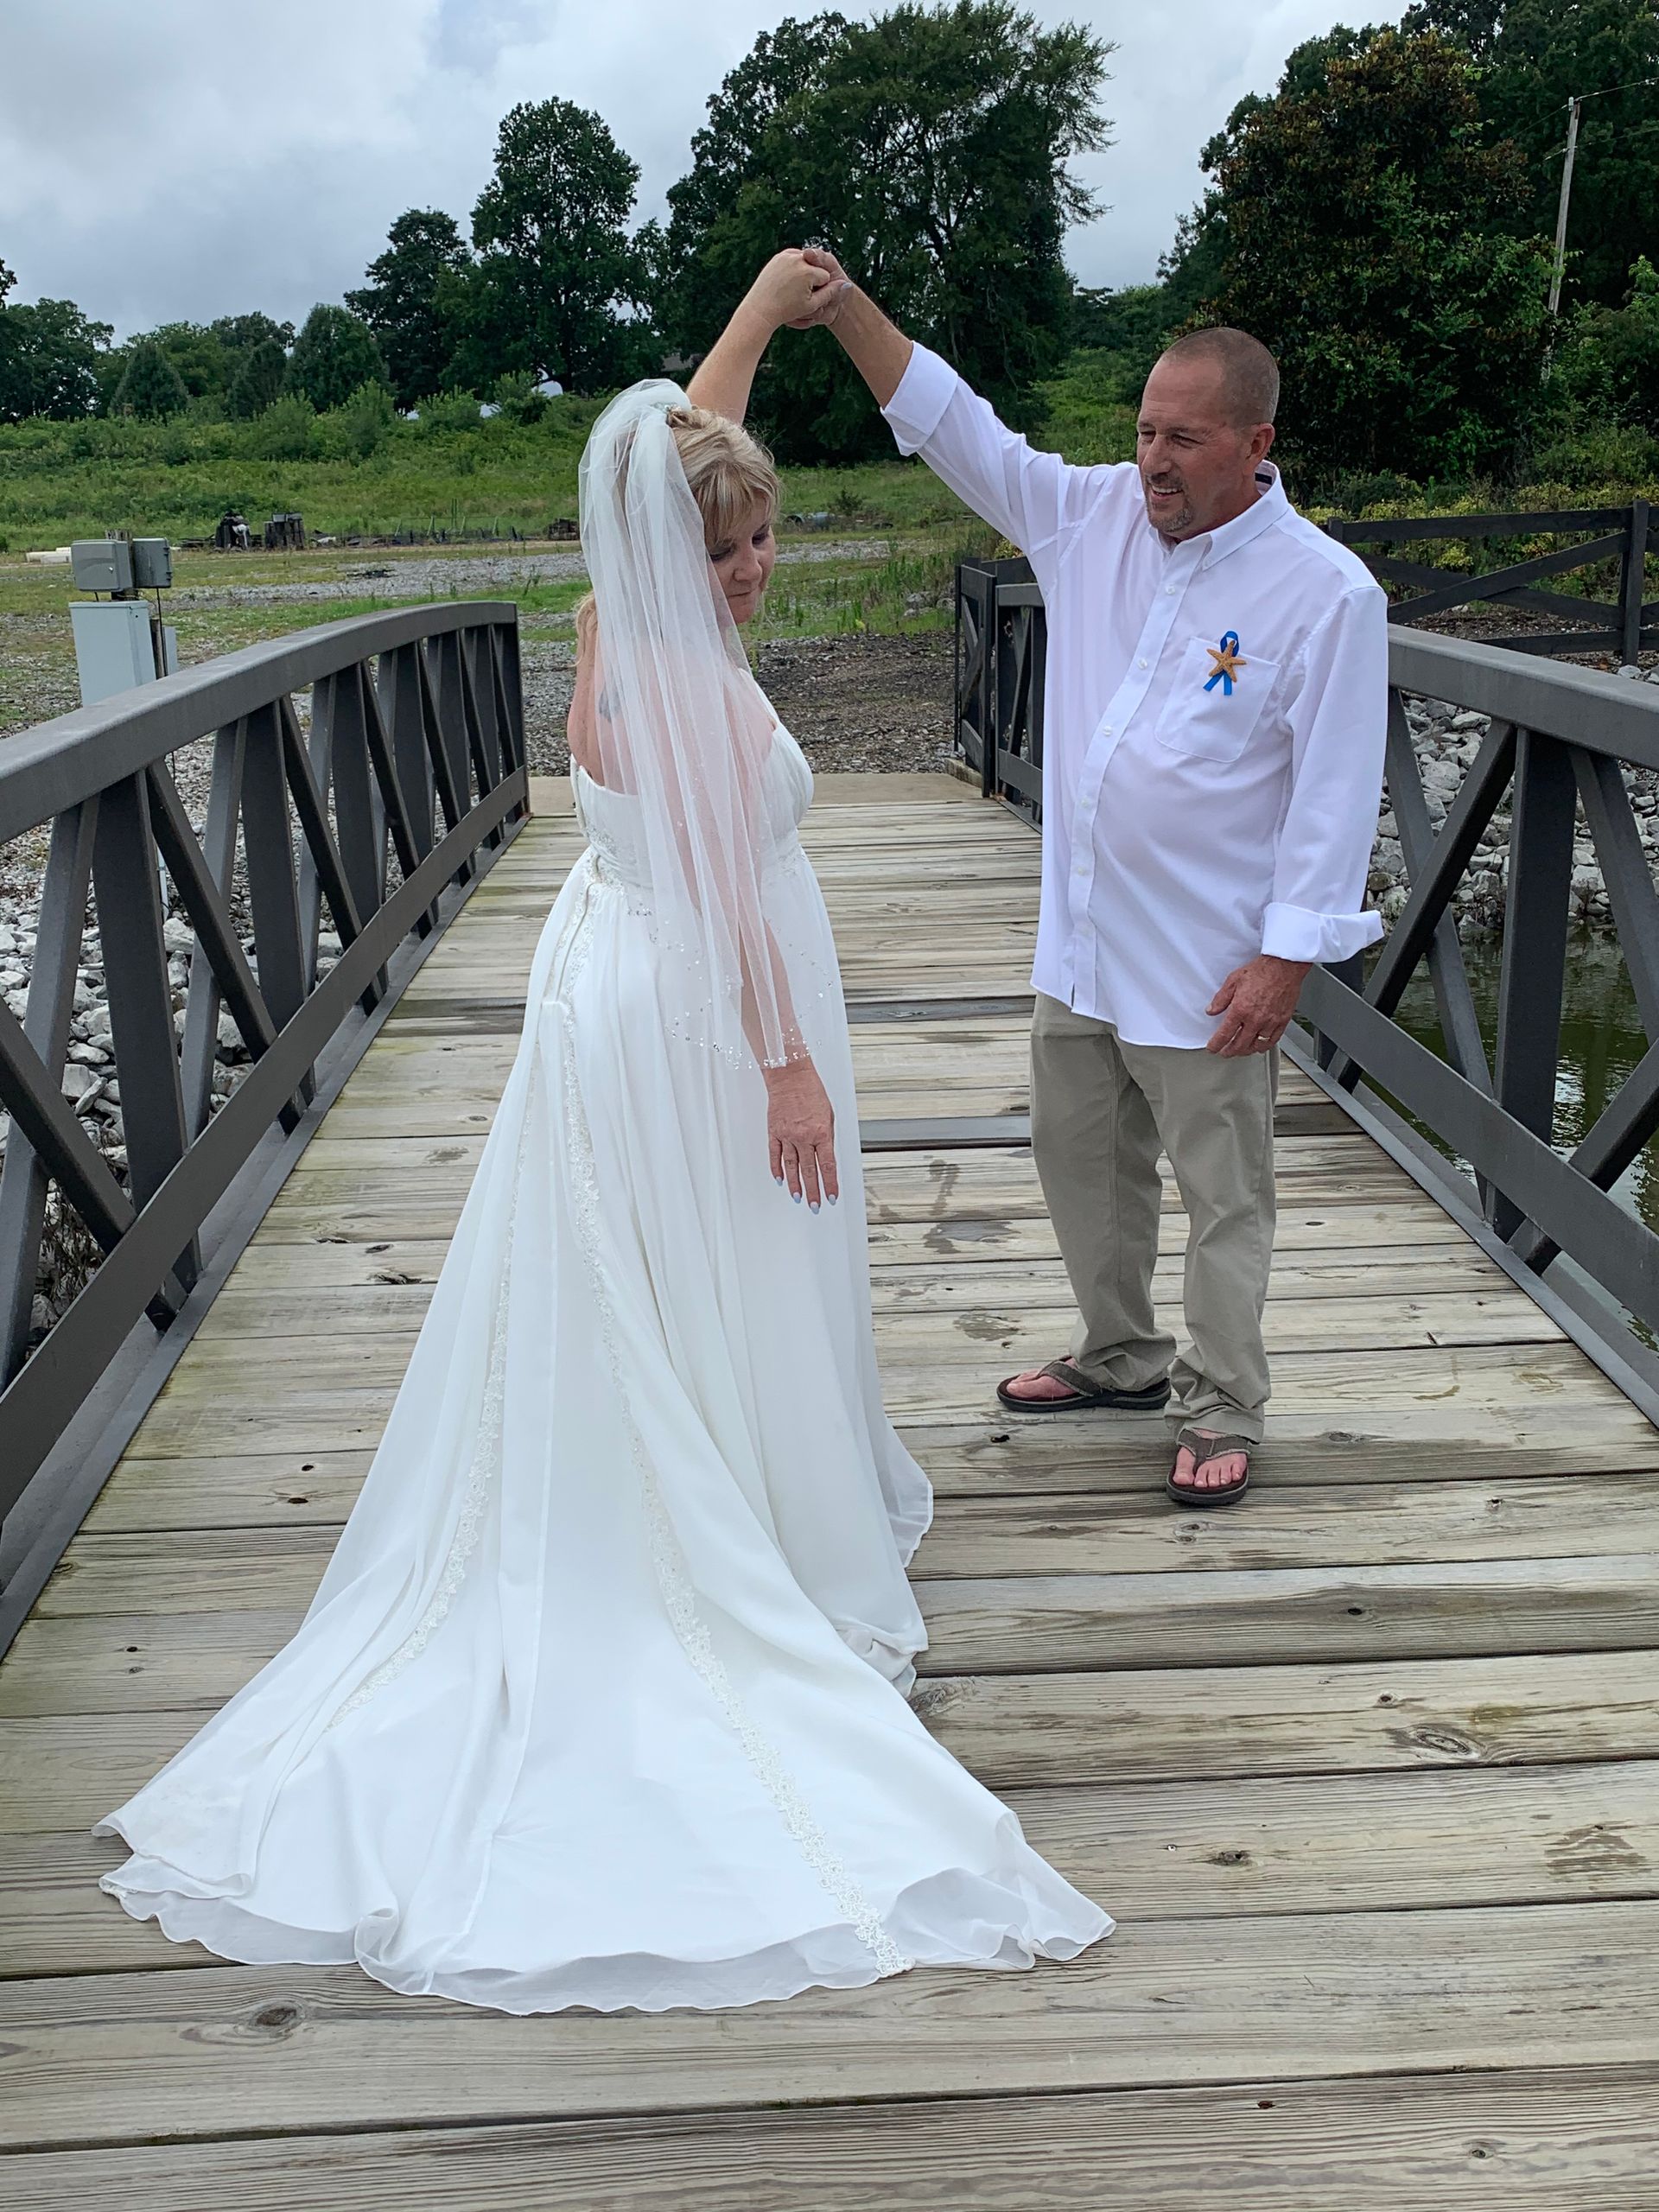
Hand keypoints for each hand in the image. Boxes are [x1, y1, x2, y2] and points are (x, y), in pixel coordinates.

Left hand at [742, 250, 843, 336]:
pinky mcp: (778, 256)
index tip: (807, 298)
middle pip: (815, 268)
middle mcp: (798, 260)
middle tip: (798, 293)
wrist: (761, 308)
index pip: (825, 278)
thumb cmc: (788, 311)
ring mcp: (786, 256)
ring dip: (804, 272)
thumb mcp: (812, 306)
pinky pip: (793, 259)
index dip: (819, 290)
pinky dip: (794, 267)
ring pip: (805, 262)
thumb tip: (847, 284)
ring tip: (794, 287)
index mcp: (808, 272)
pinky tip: (789, 280)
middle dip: (812, 279)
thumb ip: (831, 294)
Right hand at [765, 1055, 838, 1209]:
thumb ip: (827, 1137)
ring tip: (798, 1198)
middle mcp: (804, 1136)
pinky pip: (775, 1155)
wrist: (790, 1076)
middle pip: (810, 1171)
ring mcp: (787, 1135)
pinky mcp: (774, 1132)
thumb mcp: (829, 1114)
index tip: (832, 1196)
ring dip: (796, 1185)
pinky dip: (777, 1169)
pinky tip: (780, 1180)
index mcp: (822, 1132)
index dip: (830, 1184)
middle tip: (816, 1206)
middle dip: (814, 1191)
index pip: (828, 1165)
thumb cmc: (812, 1091)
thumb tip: (826, 1156)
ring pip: (792, 1167)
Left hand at [1205, 955, 1308, 1055]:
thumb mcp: (1233, 980)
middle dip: (1229, 1051)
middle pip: (1239, 1045)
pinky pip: (1272, 1040)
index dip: (1216, 1045)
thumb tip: (1212, 1010)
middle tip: (1224, 1052)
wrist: (1284, 967)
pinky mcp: (1282, 1021)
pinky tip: (1259, 1045)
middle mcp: (1255, 1019)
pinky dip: (1264, 1046)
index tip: (1212, 1048)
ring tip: (1240, 1050)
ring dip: (1246, 1051)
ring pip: (1256, 1046)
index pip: (1224, 1034)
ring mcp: (1270, 1022)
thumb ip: (1221, 998)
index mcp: (1241, 1009)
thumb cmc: (1262, 970)